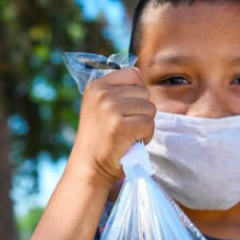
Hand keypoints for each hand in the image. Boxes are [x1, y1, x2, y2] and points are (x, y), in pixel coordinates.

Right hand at [70, 67, 155, 185]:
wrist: (90, 167)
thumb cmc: (101, 139)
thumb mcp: (101, 107)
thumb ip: (118, 90)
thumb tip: (140, 72)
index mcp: (97, 85)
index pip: (133, 74)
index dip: (135, 95)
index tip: (122, 112)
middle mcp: (103, 93)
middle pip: (144, 92)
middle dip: (140, 112)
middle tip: (124, 127)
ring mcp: (111, 108)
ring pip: (150, 108)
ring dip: (144, 125)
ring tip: (127, 135)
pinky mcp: (121, 125)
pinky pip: (149, 124)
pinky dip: (145, 137)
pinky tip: (130, 142)